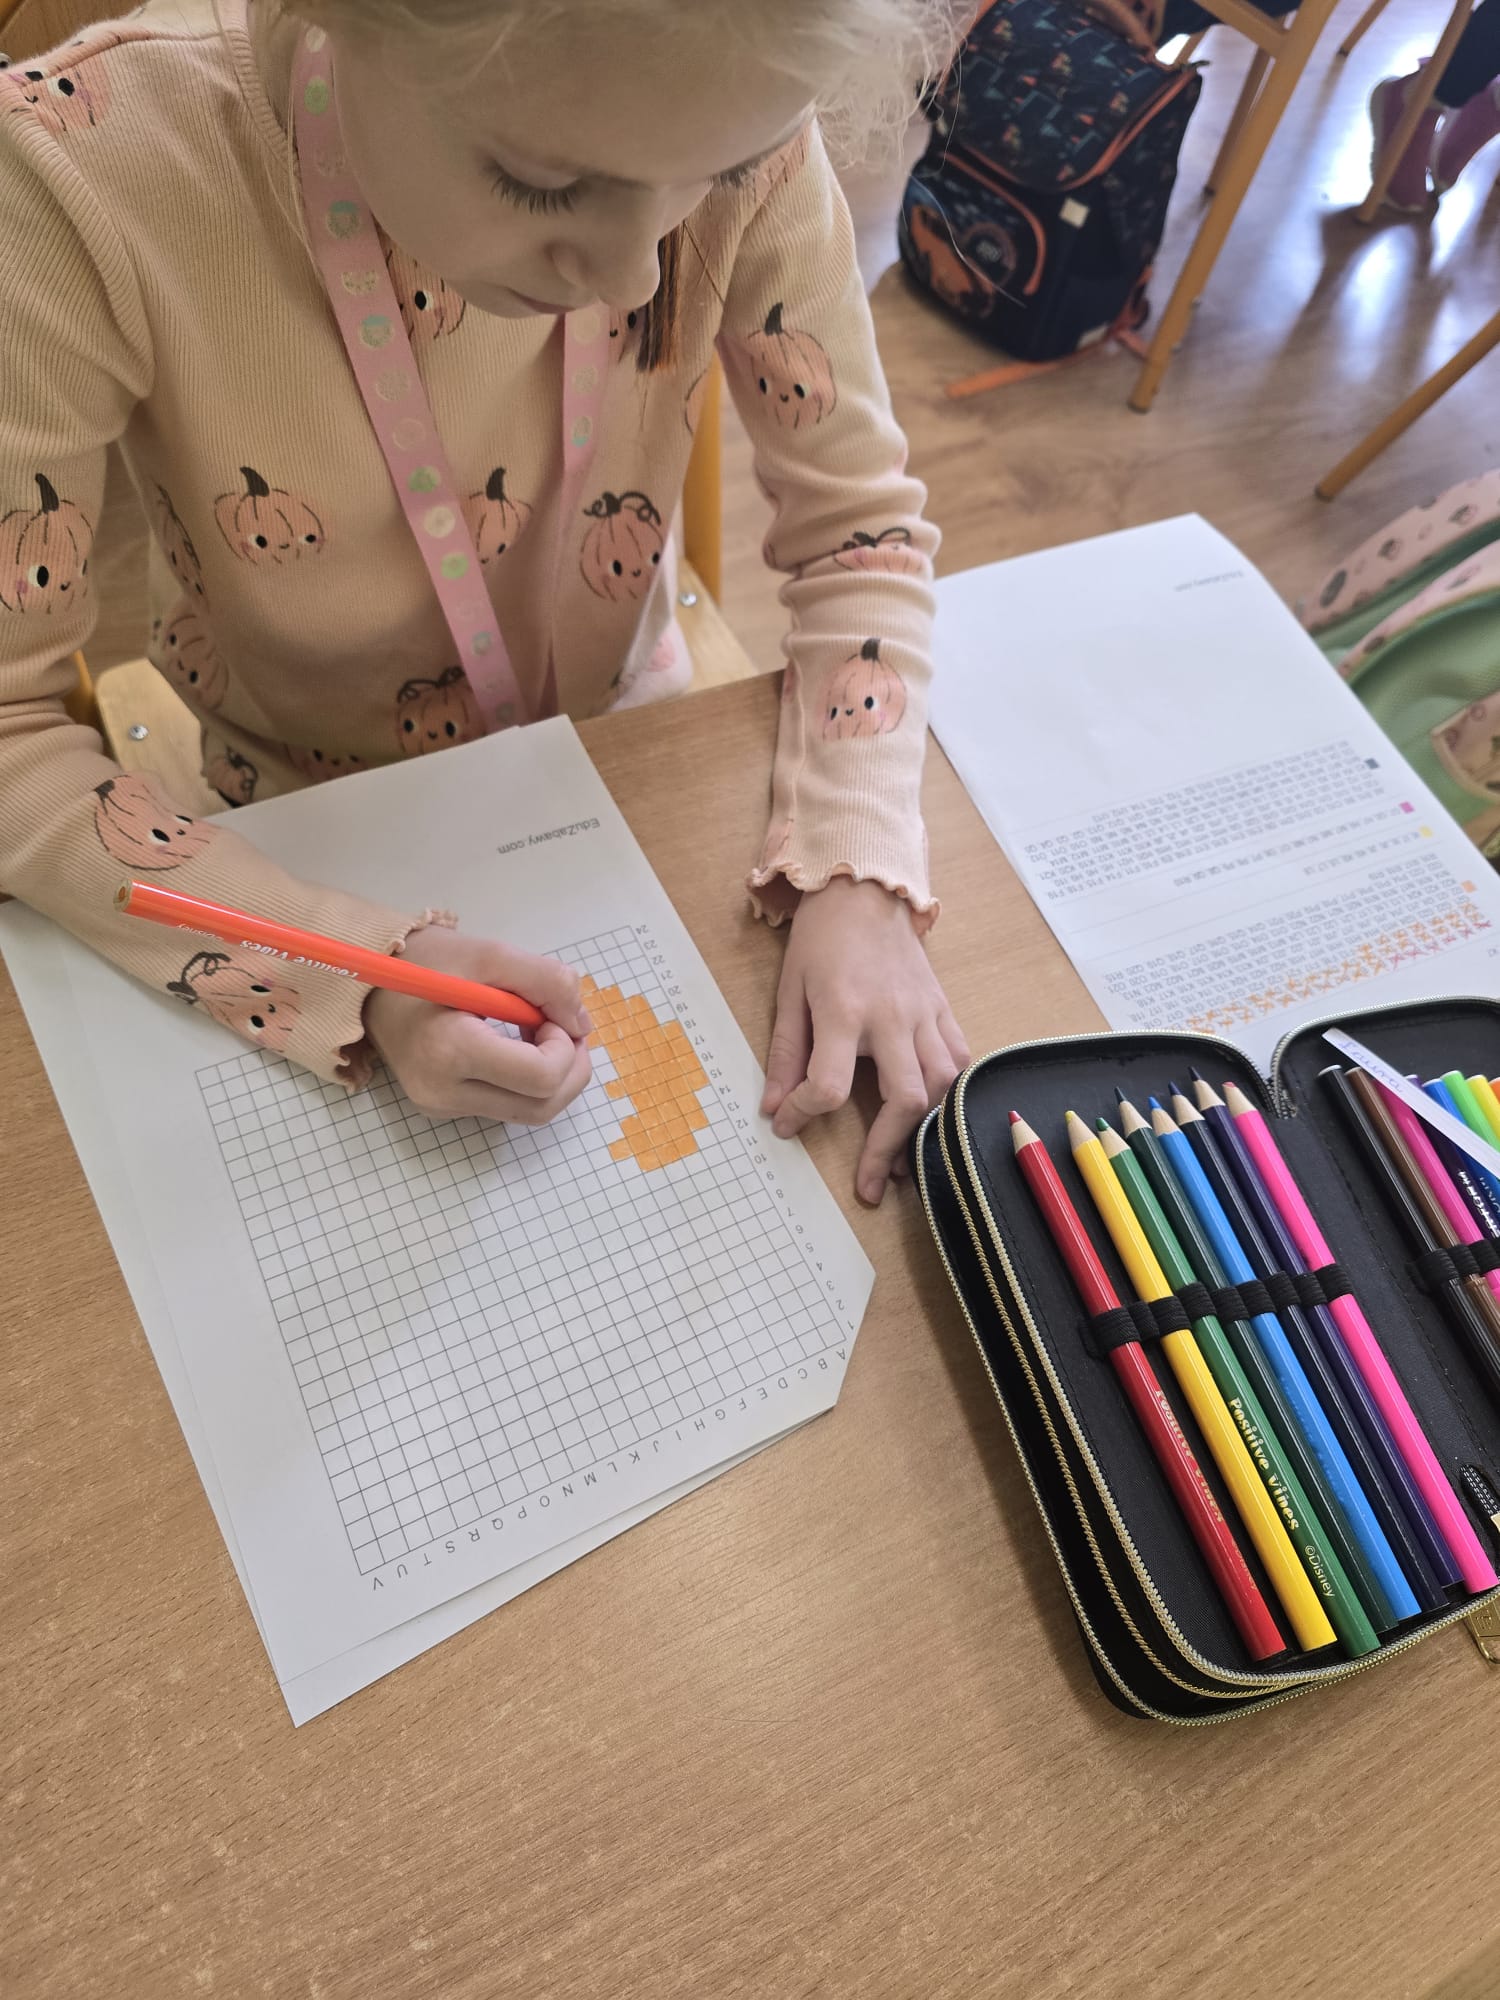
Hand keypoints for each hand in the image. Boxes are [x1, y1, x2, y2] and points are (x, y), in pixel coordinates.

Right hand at [365, 927, 592, 1123]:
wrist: (369, 981)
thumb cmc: (426, 962)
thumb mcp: (490, 954)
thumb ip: (547, 981)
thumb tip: (581, 1023)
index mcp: (451, 1052)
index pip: (539, 1077)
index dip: (564, 1047)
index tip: (549, 1014)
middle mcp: (444, 1093)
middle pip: (542, 1107)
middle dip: (570, 1068)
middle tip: (563, 1027)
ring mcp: (442, 1107)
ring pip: (529, 1113)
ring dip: (553, 1076)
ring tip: (540, 1032)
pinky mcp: (444, 1109)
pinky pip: (507, 1105)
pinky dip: (528, 1080)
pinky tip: (517, 1044)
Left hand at [761, 877, 968, 1204]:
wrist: (866, 888)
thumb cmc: (822, 939)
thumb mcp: (789, 991)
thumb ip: (785, 1053)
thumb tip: (773, 1108)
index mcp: (844, 1010)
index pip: (827, 1085)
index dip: (804, 1114)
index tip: (788, 1124)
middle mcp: (891, 1016)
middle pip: (904, 1097)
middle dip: (888, 1149)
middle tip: (873, 1186)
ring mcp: (923, 1013)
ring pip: (941, 1084)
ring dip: (925, 1129)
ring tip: (905, 1162)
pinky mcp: (942, 1009)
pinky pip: (959, 1059)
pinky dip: (948, 1093)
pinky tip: (932, 1114)